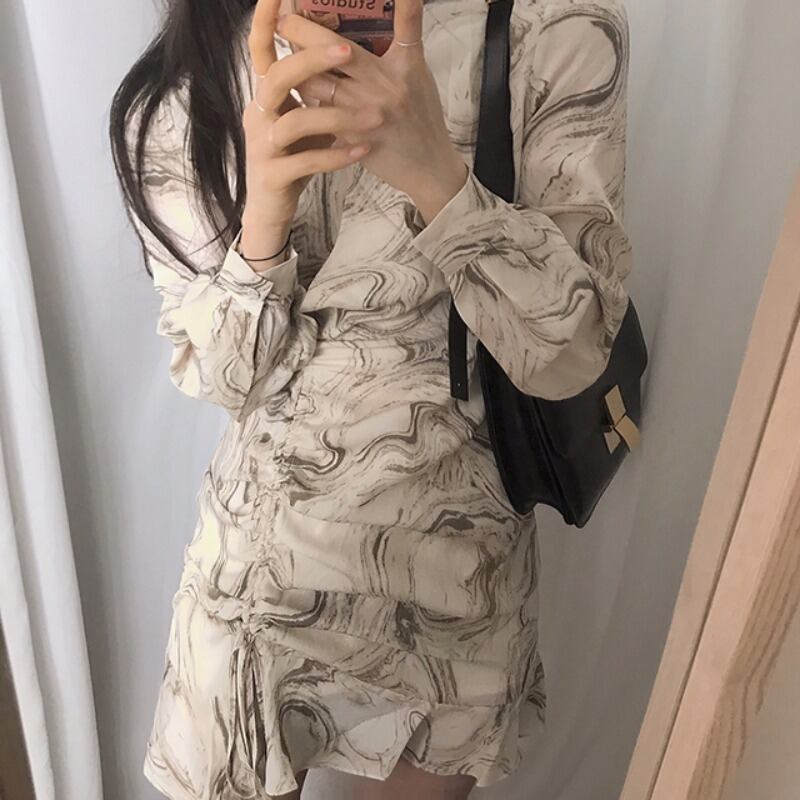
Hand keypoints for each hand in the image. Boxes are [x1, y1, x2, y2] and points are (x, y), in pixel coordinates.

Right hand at [241, 0, 382, 266]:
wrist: (271, 208)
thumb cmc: (294, 157)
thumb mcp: (305, 118)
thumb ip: (317, 90)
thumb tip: (346, 48)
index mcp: (266, 95)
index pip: (261, 49)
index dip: (267, 20)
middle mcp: (259, 114)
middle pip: (276, 77)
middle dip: (310, 60)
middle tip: (346, 50)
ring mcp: (263, 146)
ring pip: (294, 122)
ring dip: (336, 115)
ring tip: (376, 116)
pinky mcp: (274, 175)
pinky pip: (306, 162)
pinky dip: (336, 155)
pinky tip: (362, 151)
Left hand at [276, 0, 468, 222]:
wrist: (428, 168)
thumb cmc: (423, 118)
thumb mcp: (418, 76)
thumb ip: (398, 46)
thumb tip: (375, 16)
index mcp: (405, 66)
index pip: (406, 21)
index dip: (401, 1)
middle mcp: (385, 87)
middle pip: (336, 50)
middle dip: (302, 30)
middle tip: (283, 18)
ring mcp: (364, 114)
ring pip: (316, 84)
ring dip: (295, 68)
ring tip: (281, 54)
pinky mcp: (349, 137)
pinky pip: (317, 113)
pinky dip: (303, 99)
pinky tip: (291, 89)